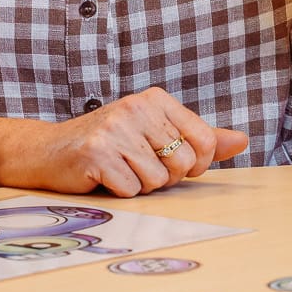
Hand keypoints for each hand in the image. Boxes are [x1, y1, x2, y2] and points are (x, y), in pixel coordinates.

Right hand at [24, 88, 249, 197]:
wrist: (48, 151)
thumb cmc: (108, 145)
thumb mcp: (155, 134)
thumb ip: (199, 139)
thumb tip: (243, 141)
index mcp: (156, 99)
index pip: (205, 139)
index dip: (197, 164)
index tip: (176, 165)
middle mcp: (137, 108)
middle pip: (183, 164)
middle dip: (166, 177)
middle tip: (138, 167)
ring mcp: (115, 129)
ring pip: (158, 180)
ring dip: (141, 186)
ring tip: (120, 170)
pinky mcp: (97, 153)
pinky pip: (132, 190)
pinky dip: (121, 192)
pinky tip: (104, 177)